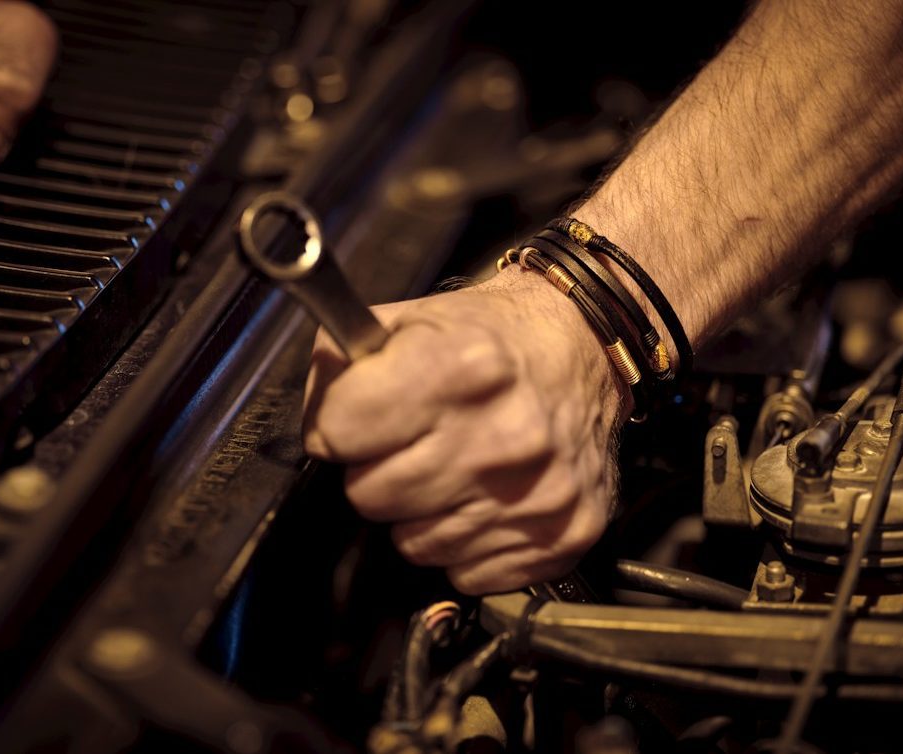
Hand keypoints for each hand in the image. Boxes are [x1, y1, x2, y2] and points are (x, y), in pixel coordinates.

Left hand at [303, 272, 625, 593]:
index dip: (339, 425)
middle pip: (369, 496)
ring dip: (420, 513)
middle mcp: (504, 436)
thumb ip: (341, 365)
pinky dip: (466, 543)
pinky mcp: (562, 536)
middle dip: (377, 471)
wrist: (585, 349)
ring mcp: (537, 494)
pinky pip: (466, 572)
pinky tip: (485, 498)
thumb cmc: (491, 339)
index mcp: (461, 368)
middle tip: (411, 444)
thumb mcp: (409, 319)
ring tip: (452, 468)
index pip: (339, 432)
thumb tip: (317, 430)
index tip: (360, 418)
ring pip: (413, 545)